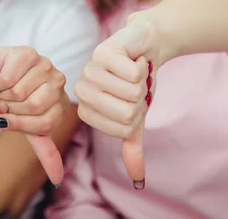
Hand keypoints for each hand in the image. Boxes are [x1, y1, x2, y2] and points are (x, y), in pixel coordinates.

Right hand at [0, 46, 68, 184]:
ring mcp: (44, 64)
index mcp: (59, 102)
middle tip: (1, 102)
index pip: (46, 123)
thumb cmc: (0, 102)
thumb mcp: (22, 129)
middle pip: (35, 106)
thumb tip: (58, 180)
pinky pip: (8, 78)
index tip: (7, 119)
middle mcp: (57, 81)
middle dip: (9, 109)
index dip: (20, 124)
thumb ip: (43, 149)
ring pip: (20, 92)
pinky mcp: (27, 53)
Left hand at [75, 13, 159, 189]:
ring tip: (133, 71)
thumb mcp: (136, 116)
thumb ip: (131, 144)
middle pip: (127, 111)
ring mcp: (89, 70)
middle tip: (134, 84)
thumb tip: (138, 180)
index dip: (136, 114)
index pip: (122, 128)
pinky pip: (133, 72)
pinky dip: (141, 65)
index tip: (132, 100)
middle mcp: (82, 90)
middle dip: (141, 98)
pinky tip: (133, 58)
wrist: (145, 46)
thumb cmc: (137, 82)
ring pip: (131, 91)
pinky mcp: (101, 52)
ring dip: (142, 80)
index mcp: (87, 110)